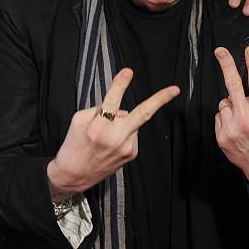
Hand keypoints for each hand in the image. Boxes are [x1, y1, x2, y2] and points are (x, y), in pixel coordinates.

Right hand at [47, 68, 179, 199]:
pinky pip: (132, 133)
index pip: (112, 101)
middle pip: (143, 114)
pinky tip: (112, 143)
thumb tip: (120, 109)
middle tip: (175, 90)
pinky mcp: (132, 153)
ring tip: (105, 136)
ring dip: (123, 122)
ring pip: (133, 122)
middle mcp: (116, 138)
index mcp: (99, 127)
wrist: (74, 175)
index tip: (128, 73)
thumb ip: (100, 110)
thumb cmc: (74, 145)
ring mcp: (126, 147)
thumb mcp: (79, 120)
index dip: (120, 85)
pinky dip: (124, 132)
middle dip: (160, 99)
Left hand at [214, 46, 248, 189]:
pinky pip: (220, 116)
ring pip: (225, 102)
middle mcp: (246, 118)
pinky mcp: (221, 136)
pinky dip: (227, 118)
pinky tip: (236, 128)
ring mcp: (231, 128)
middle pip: (232, 84)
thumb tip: (246, 93)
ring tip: (242, 118)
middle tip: (219, 51)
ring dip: (232, 105)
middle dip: (226, 64)